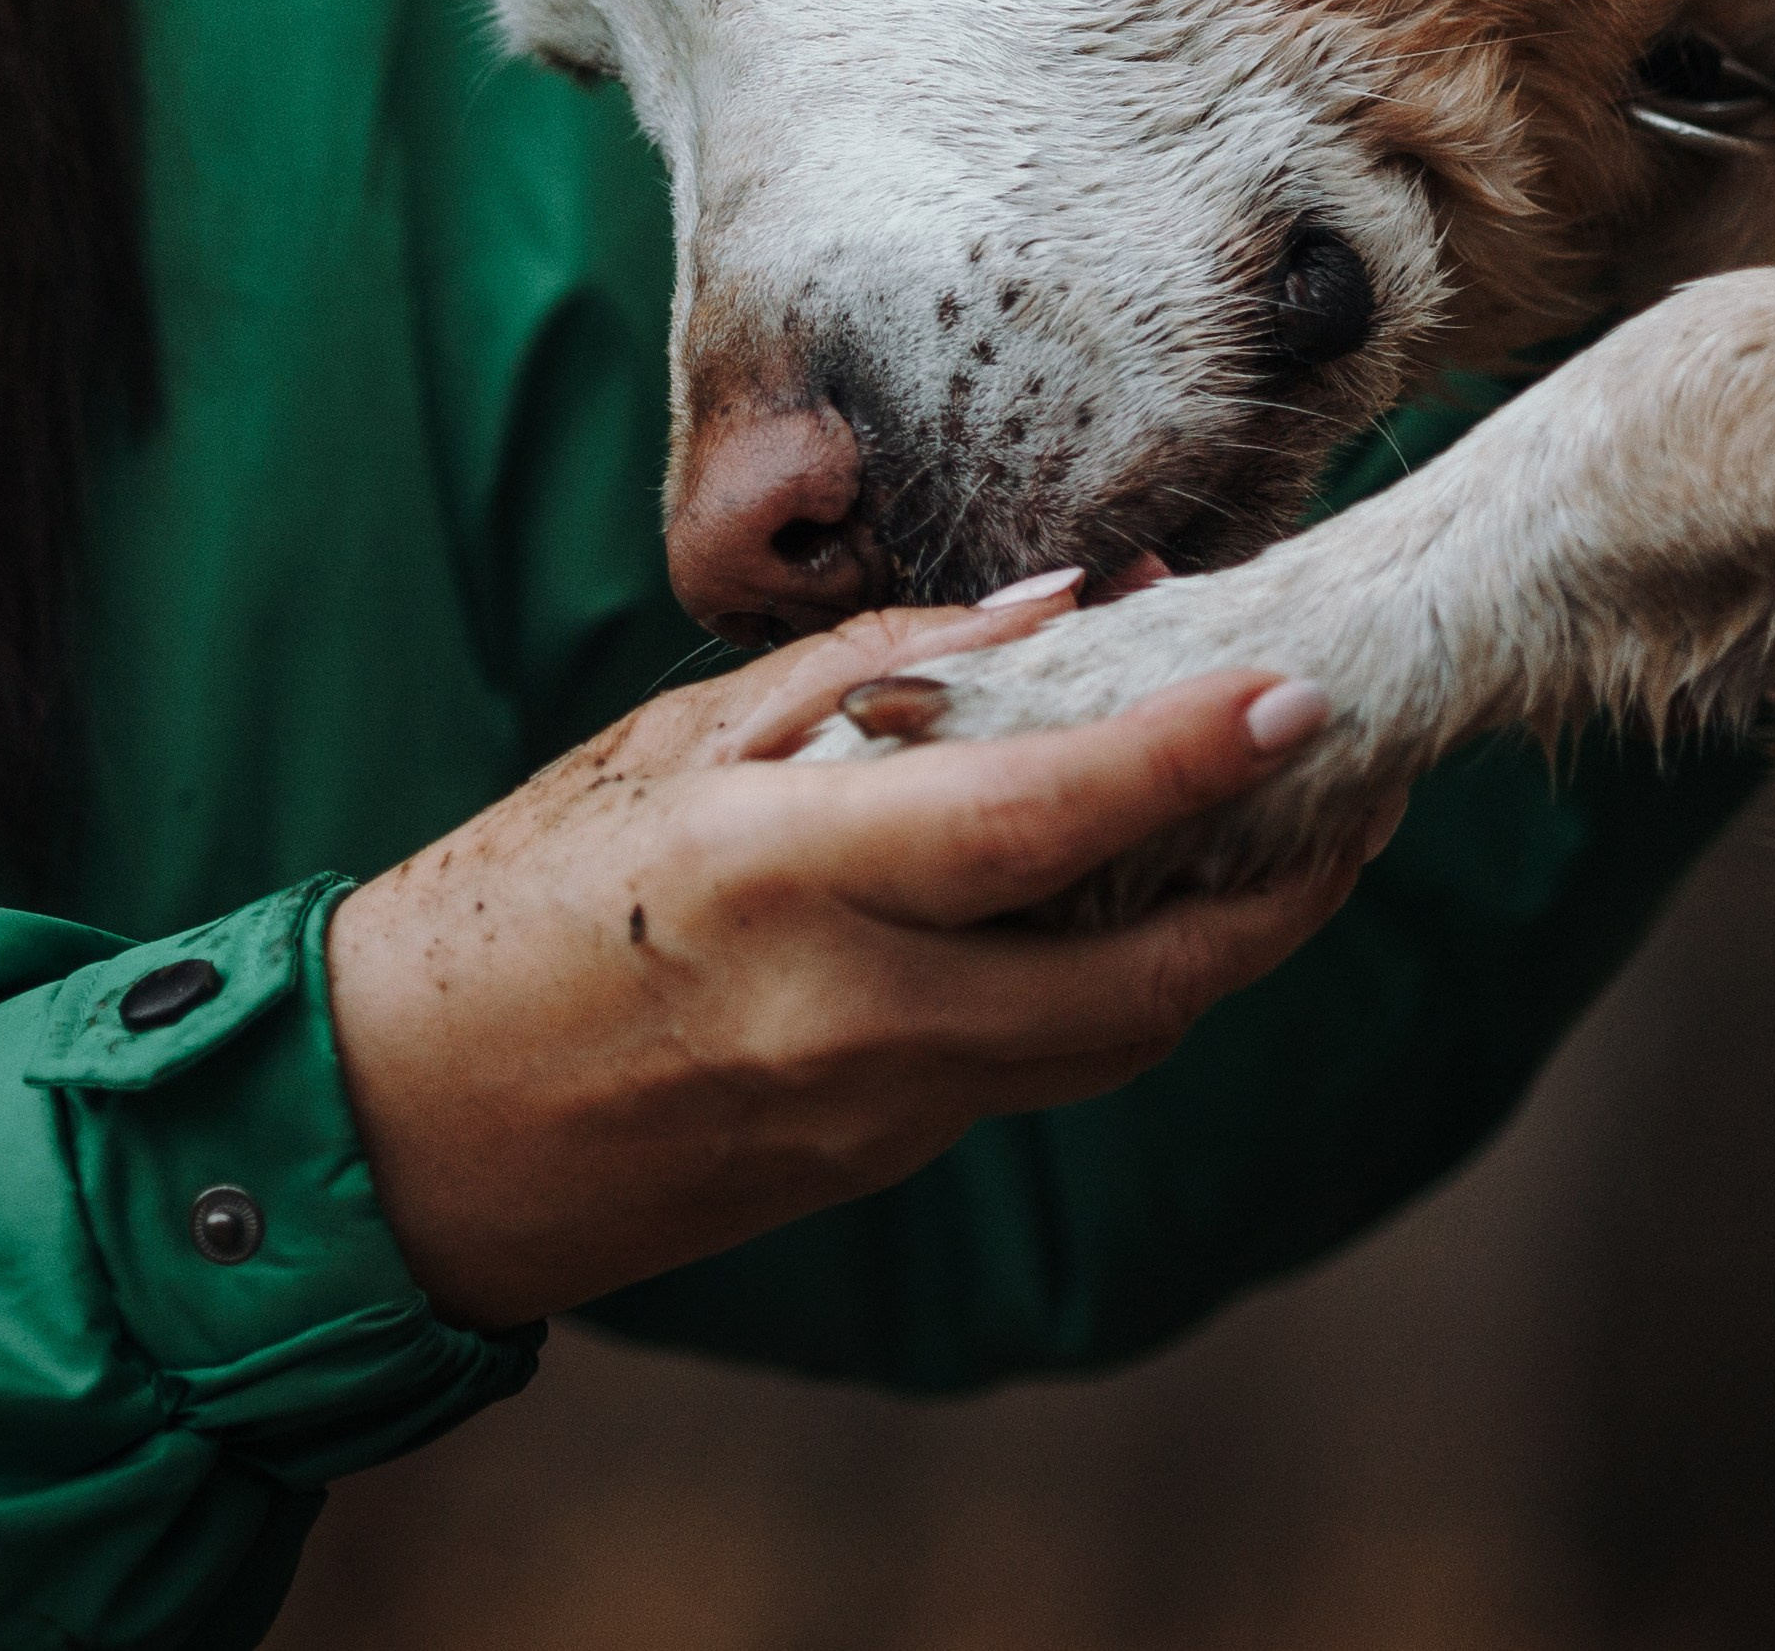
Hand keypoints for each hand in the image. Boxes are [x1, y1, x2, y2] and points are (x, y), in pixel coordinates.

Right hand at [326, 583, 1370, 1328]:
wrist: (411, 1132)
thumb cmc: (520, 896)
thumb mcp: (674, 744)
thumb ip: (871, 676)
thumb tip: (1052, 615)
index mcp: (787, 878)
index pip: (1038, 820)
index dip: (1185, 757)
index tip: (1301, 690)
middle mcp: (857, 1012)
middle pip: (1143, 975)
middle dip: (1282, 887)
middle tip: (1363, 777)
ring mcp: (880, 1109)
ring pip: (1117, 1034)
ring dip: (1223, 939)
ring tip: (1289, 825)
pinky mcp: (884, 1160)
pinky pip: (1044, 1062)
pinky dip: (1121, 979)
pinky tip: (1145, 894)